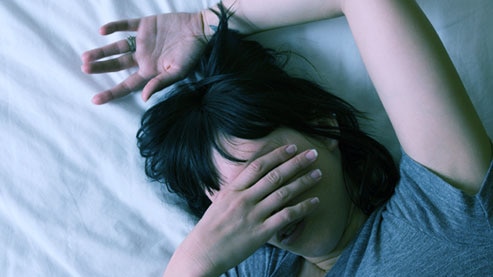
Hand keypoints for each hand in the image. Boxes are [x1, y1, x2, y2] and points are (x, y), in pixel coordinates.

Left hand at [81, 12, 207, 104]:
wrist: (199, 29)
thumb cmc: (192, 54)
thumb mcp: (178, 72)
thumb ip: (160, 83)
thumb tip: (144, 97)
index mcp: (150, 72)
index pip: (127, 85)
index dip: (111, 93)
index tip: (95, 100)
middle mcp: (143, 58)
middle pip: (117, 66)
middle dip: (101, 68)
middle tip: (84, 69)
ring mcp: (142, 42)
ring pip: (116, 47)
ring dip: (101, 51)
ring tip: (85, 56)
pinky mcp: (144, 25)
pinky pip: (125, 26)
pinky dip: (113, 27)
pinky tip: (102, 31)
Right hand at [164, 145, 321, 275]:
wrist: (202, 253)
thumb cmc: (210, 228)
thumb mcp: (219, 201)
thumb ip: (235, 189)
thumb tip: (248, 177)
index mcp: (233, 189)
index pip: (258, 166)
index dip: (277, 155)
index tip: (291, 147)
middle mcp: (244, 199)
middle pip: (275, 176)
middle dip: (296, 163)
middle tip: (312, 154)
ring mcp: (253, 215)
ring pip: (283, 193)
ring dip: (303, 182)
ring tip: (318, 173)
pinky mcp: (261, 232)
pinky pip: (286, 217)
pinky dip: (303, 208)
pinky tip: (315, 202)